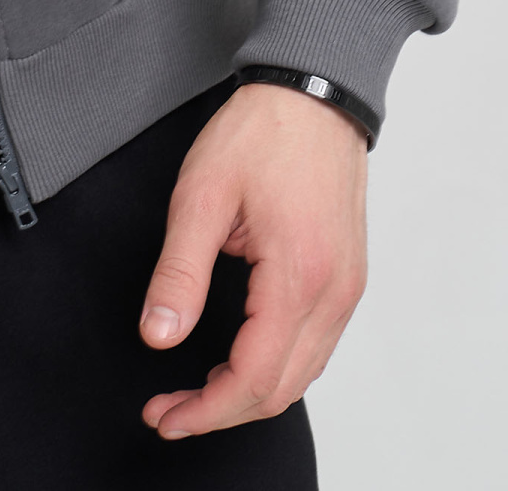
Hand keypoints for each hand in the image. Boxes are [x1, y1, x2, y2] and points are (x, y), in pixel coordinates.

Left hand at [139, 80, 368, 436]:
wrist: (314, 92)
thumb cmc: (260, 133)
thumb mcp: (200, 195)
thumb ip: (179, 272)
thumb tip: (159, 336)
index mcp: (298, 274)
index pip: (255, 377)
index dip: (206, 409)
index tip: (164, 415)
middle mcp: (334, 292)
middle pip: (281, 390)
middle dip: (222, 411)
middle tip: (169, 410)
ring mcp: (347, 287)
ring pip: (302, 375)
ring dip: (249, 393)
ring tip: (197, 390)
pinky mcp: (348, 278)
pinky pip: (314, 346)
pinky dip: (276, 367)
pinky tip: (239, 357)